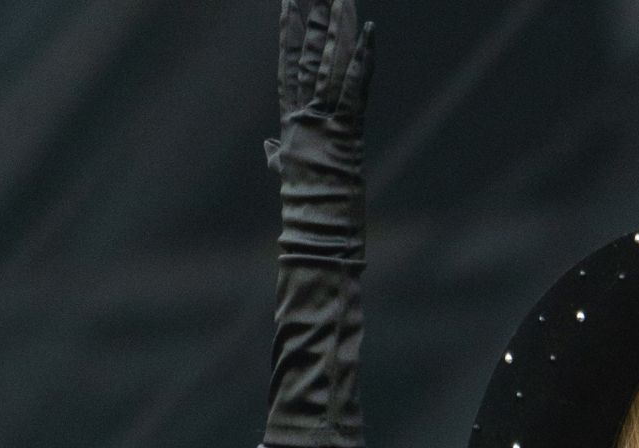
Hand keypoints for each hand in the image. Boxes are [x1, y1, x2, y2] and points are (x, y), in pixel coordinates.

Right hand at [267, 0, 374, 258]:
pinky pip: (355, 87)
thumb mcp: (289, 177)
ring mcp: (323, 120)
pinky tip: (368, 32)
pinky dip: (362, 60)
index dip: (289, 32)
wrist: (315, 234)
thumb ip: (277, 158)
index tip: (289, 2)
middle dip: (313, 18)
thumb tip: (269, 149)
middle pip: (309, 55)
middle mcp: (305, 113)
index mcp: (293, 120)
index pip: (290, 65)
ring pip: (330, 63)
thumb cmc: (306, 211)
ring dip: (336, 28)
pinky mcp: (344, 129)